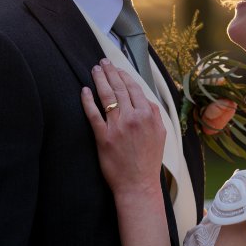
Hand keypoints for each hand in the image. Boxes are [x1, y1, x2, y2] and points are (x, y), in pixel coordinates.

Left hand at [81, 59, 165, 196]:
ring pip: (107, 96)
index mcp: (148, 116)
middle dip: (110, 72)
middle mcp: (134, 118)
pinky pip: (93, 114)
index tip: (118, 69)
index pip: (135, 89)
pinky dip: (88, 100)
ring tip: (95, 70)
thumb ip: (154, 115)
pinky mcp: (103, 137)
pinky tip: (84, 90)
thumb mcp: (160, 135)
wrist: (138, 184)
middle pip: (120, 88)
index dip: (124, 76)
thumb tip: (145, 100)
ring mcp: (118, 126)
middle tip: (103, 62)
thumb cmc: (149, 161)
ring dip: (100, 80)